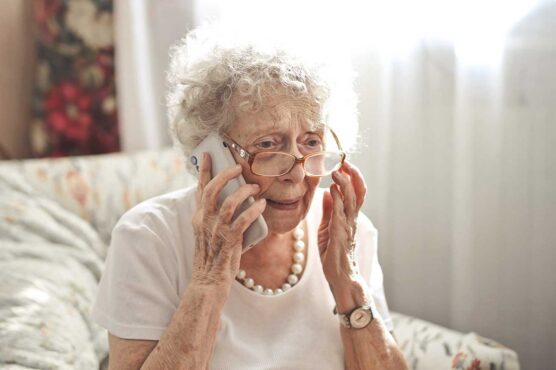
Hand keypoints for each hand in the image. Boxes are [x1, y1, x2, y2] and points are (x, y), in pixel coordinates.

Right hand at [191, 153, 265, 291]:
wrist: (208, 282)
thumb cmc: (213, 256)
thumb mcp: (208, 232)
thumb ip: (215, 215)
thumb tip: (230, 196)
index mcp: (199, 217)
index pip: (200, 189)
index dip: (203, 170)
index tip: (208, 154)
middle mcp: (204, 222)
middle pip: (212, 190)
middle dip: (225, 175)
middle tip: (237, 167)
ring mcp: (215, 232)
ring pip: (228, 204)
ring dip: (244, 192)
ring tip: (255, 187)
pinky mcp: (228, 242)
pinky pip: (242, 221)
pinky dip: (253, 210)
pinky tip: (262, 205)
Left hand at [318, 161, 366, 285]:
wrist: (340, 277)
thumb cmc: (334, 254)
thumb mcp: (328, 227)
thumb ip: (329, 210)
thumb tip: (328, 192)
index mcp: (349, 217)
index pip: (355, 192)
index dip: (351, 177)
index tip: (343, 163)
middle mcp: (352, 219)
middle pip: (357, 192)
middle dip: (352, 175)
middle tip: (344, 161)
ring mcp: (348, 226)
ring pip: (351, 200)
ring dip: (345, 184)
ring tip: (338, 170)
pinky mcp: (340, 234)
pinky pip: (340, 213)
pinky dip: (337, 199)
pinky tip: (333, 189)